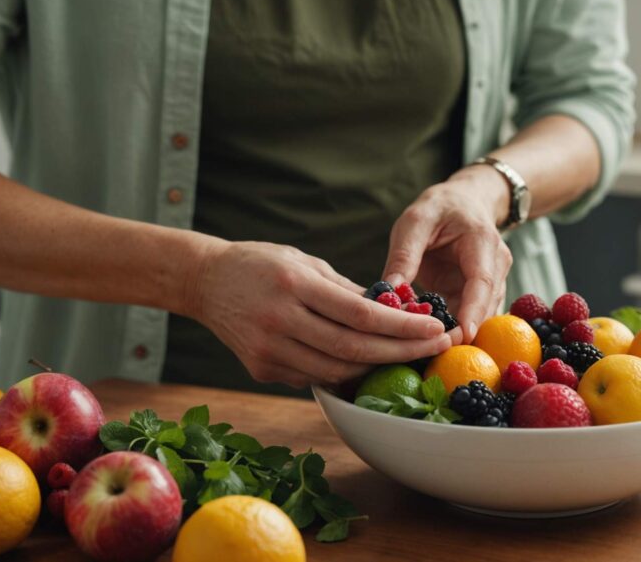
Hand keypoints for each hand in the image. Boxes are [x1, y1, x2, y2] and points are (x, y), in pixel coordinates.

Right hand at [184, 241, 452, 387]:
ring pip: (336, 371)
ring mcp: (268, 350)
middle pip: (353, 349)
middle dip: (401, 352)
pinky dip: (344, 373)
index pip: (360, 314)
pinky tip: (367, 365)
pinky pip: (313, 377)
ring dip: (377, 368)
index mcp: (295, 285)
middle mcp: (281, 320)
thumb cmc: (261, 264)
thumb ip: (347, 289)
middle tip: (435, 348)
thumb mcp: (305, 262)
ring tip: (409, 358)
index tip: (435, 327)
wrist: (204, 281)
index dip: (402, 326)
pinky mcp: (261, 369)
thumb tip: (395, 310)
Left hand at [383, 168, 512, 342]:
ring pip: (478, 316)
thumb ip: (404, 256)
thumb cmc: (439, 208)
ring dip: (456, 333)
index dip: (473, 311)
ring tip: (427, 351)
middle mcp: (496, 265)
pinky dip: (451, 329)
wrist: (464, 202)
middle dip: (462, 331)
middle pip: (484, 306)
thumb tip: (387, 293)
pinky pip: (468, 317)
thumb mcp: (414, 222)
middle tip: (432, 353)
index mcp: (482, 242)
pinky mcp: (479, 295)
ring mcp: (492, 282)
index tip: (463, 335)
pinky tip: (430, 342)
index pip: (482, 282)